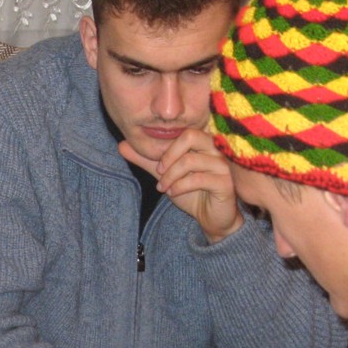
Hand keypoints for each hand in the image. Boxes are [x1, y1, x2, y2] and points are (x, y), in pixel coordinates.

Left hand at [120, 128, 241, 242]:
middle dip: (168, 156)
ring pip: (190, 160)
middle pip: (190, 136)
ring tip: (164, 187)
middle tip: (159, 172)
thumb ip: (146, 160)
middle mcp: (216, 149)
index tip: (157, 165)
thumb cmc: (192, 192)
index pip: (183, 130)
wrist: (211, 217)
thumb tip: (122, 145)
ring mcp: (222, 165)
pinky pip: (198, 179)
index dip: (165, 147)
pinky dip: (179, 187)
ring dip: (170, 176)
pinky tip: (173, 194)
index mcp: (204, 142)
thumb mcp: (165, 174)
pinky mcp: (225, 182)